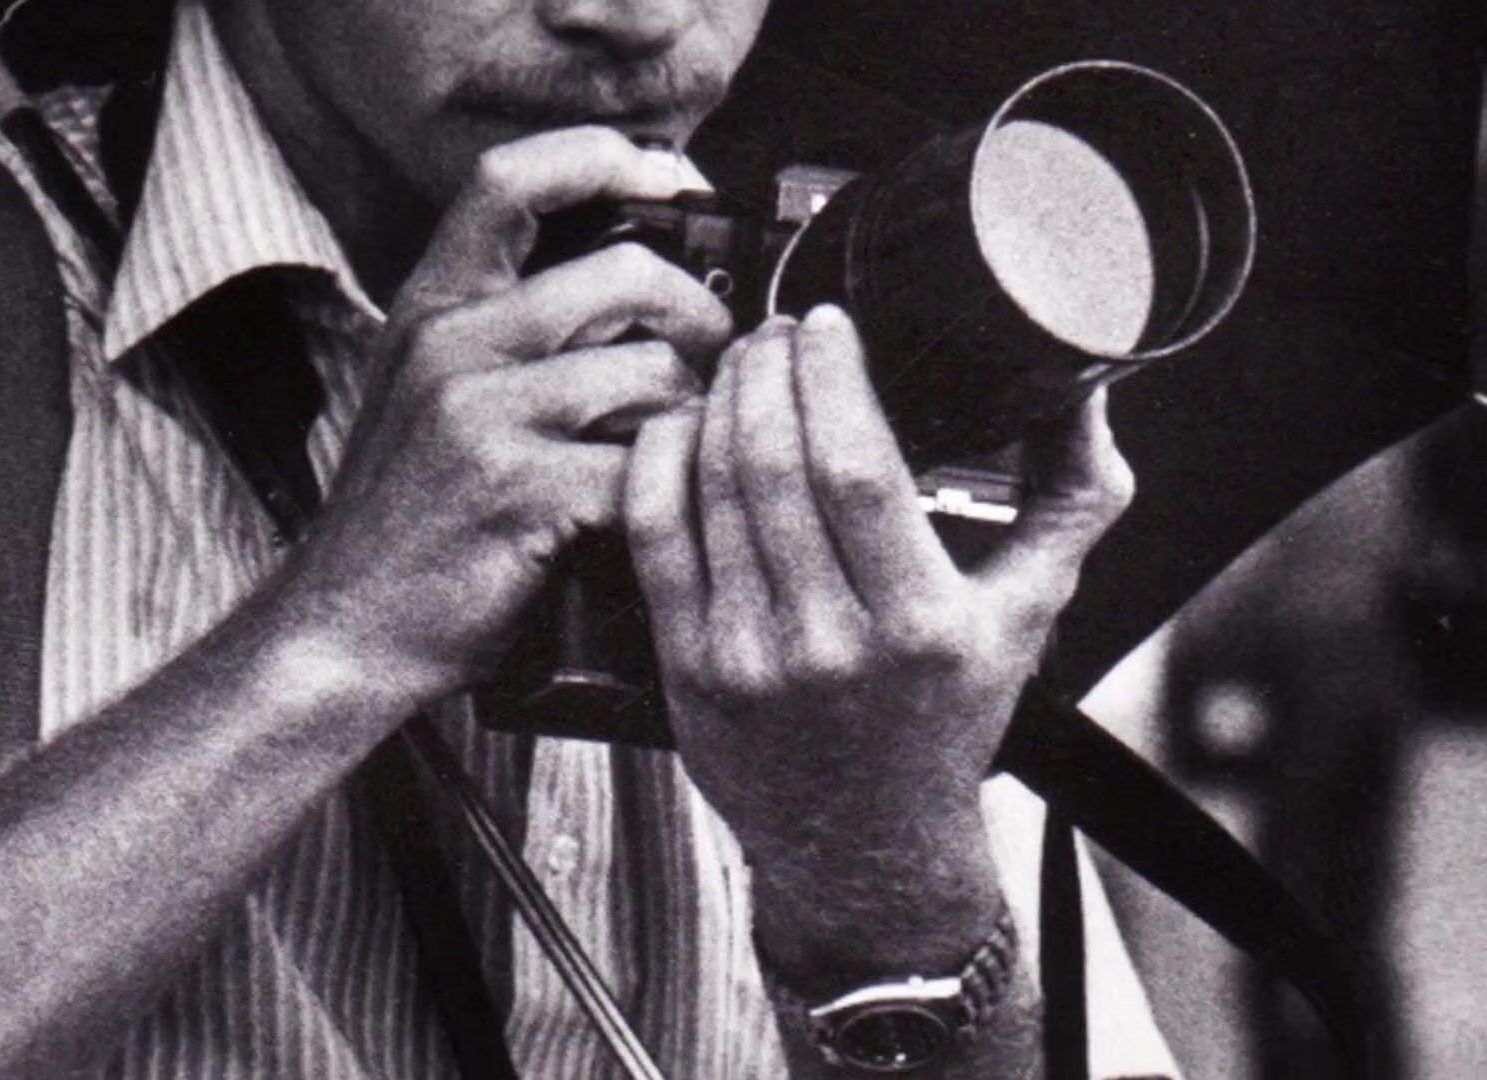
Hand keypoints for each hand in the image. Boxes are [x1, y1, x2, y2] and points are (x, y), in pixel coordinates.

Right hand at [274, 127, 732, 705]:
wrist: (345, 628)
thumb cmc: (406, 519)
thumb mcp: (425, 394)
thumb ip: (501, 332)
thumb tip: (628, 282)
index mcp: (432, 308)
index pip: (509, 181)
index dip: (599, 158)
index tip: (666, 177)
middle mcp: (450, 345)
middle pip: (620, 273)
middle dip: (695, 314)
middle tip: (715, 354)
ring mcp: (482, 416)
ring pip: (648, 370)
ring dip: (689, 411)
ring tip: (682, 446)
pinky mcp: (520, 493)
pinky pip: (642, 461)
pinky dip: (669, 483)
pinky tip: (655, 506)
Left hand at [624, 306, 1132, 963]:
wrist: (865, 844)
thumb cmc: (947, 719)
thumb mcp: (1032, 613)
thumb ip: (1073, 498)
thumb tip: (1088, 391)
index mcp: (920, 622)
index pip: (855, 466)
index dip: (829, 376)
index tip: (826, 323)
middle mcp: (828, 643)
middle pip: (770, 464)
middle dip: (765, 370)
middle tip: (774, 331)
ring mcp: (746, 658)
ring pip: (708, 490)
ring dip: (717, 403)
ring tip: (739, 365)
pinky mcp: (686, 668)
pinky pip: (652, 536)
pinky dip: (659, 463)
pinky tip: (680, 426)